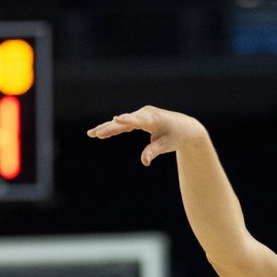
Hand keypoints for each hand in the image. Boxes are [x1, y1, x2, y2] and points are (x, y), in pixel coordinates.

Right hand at [87, 106, 208, 166]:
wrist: (185, 127)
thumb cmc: (176, 136)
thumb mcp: (167, 145)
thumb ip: (154, 151)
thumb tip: (144, 162)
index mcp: (153, 119)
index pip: (137, 120)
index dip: (126, 120)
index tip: (116, 119)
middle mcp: (145, 114)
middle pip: (124, 122)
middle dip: (109, 128)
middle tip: (95, 133)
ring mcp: (141, 115)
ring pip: (121, 122)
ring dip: (107, 127)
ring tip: (91, 133)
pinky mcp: (139, 118)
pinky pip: (124, 124)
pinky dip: (114, 128)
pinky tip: (101, 132)